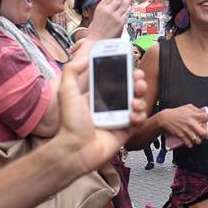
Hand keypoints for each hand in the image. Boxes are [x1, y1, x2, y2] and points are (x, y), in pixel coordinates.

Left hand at [50, 53, 147, 173]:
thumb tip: (85, 58)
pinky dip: (139, 115)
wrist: (76, 149)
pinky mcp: (126, 131)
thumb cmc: (70, 123)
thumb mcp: (67, 91)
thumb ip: (72, 70)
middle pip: (131, 89)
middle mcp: (110, 105)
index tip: (131, 65)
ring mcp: (119, 118)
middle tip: (139, 80)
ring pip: (138, 103)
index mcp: (98, 95)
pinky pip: (139, 120)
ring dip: (141, 98)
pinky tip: (132, 115)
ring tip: (134, 101)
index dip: (125, 72)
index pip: (116, 79)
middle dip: (138, 82)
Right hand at [86, 0, 133, 40]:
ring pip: (124, 4)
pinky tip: (130, 4)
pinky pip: (127, 12)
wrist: (96, 40)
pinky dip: (129, 7)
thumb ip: (104, 4)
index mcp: (100, 7)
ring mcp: (115, 16)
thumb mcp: (97, 13)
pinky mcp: (121, 22)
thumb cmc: (95, 29)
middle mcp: (108, 10)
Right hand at [161, 105, 207, 147]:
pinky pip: (189, 143)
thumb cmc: (175, 113)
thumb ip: (195, 109)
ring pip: (197, 140)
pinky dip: (191, 144)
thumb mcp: (187, 107)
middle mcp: (192, 124)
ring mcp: (187, 131)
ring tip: (198, 139)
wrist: (165, 118)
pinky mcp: (182, 136)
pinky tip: (190, 143)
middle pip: (205, 133)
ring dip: (199, 141)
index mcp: (194, 115)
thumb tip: (201, 111)